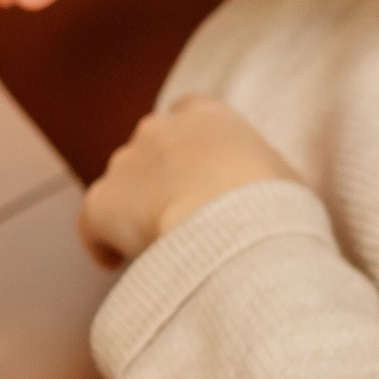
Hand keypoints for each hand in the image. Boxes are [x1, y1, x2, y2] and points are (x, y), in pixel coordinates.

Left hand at [78, 96, 300, 268]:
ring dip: (133, 212)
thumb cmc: (272, 205)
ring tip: (157, 247)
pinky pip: (92, 224)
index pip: (187, 116)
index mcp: (207, 114)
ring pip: (122, 188)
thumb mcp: (286, 178)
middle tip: (179, 217)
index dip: (188, 150)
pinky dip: (101, 242)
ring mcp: (125, 163)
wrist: (232, 224)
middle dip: (158, 179)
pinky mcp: (101, 202)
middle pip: (149, 151)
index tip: (196, 177)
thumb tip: (268, 201)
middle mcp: (158, 128)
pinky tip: (114, 263)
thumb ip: (264, 176)